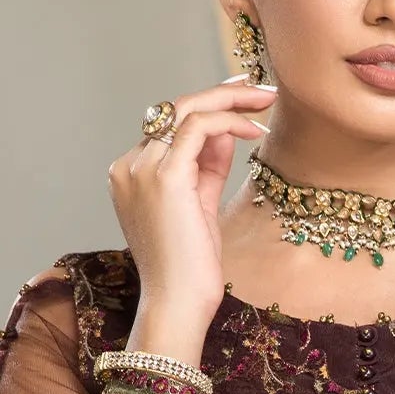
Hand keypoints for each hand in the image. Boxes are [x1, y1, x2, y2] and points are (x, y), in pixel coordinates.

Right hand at [106, 73, 278, 358]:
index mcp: (131, 174)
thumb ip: (208, 166)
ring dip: (230, 100)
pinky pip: (197, 128)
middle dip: (221, 94)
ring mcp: (142, 168)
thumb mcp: (200, 205)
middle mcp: (129, 165)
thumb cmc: (190, 267)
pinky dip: (229, 121)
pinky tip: (255, 129)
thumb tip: (228, 131)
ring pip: (185, 110)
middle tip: (260, 90)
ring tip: (265, 100)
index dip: (210, 110)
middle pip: (175, 109)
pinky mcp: (165, 176)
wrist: (178, 303)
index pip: (171, 127)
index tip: (243, 101)